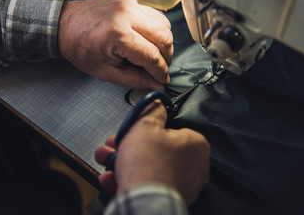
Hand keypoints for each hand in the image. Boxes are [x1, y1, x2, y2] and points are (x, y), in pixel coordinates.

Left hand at [58, 0, 172, 89]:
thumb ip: (134, 80)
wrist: (64, 25)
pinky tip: (148, 39)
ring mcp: (129, 3)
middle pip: (164, 38)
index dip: (160, 72)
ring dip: (164, 42)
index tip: (162, 79)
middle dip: (166, 58)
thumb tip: (156, 84)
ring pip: (164, 24)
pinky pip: (154, 14)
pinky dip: (156, 29)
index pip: (152, 56)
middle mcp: (126, 14)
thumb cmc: (80, 47)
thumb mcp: (105, 72)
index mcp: (117, 34)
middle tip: (160, 69)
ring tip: (154, 54)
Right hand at [95, 101, 209, 204]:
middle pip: (156, 149)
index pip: (170, 129)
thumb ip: (152, 111)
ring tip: (108, 159)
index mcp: (195, 144)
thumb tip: (157, 103)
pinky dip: (129, 179)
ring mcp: (182, 184)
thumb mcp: (145, 125)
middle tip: (116, 144)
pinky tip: (113, 176)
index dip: (147, 130)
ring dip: (123, 162)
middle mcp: (194, 166)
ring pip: (149, 166)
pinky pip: (147, 183)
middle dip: (128, 146)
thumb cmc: (149, 166)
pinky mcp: (169, 197)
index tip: (134, 131)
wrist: (143, 200)